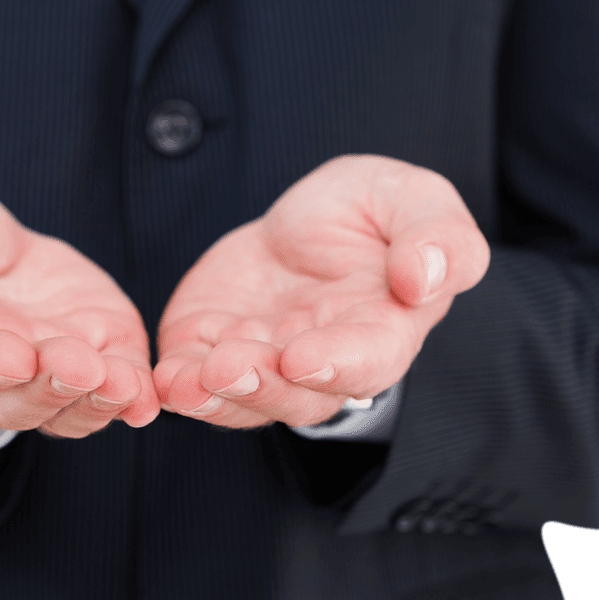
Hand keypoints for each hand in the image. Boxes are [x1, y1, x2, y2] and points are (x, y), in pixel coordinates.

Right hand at [0, 173, 159, 437]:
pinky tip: (148, 391)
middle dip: (51, 385)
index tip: (11, 357)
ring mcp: (43, 365)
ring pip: (69, 405)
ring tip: (124, 385)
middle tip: (81, 367)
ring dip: (98, 400)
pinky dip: (132, 393)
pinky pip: (113, 384)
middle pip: (17, 398)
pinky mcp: (93, 348)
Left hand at [153, 154, 490, 428]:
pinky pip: (194, 377)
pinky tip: (161, 377)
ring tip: (187, 381)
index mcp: (382, 329)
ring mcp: (264, 362)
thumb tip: (423, 278)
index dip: (337, 364)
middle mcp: (322, 362)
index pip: (367, 360)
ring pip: (242, 399)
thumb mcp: (413, 200)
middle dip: (262, 385)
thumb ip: (437, 237)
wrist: (300, 220)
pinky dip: (177, 383)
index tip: (302, 357)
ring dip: (214, 395)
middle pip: (298, 394)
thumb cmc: (370, 212)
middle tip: (229, 368)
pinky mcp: (211, 348)